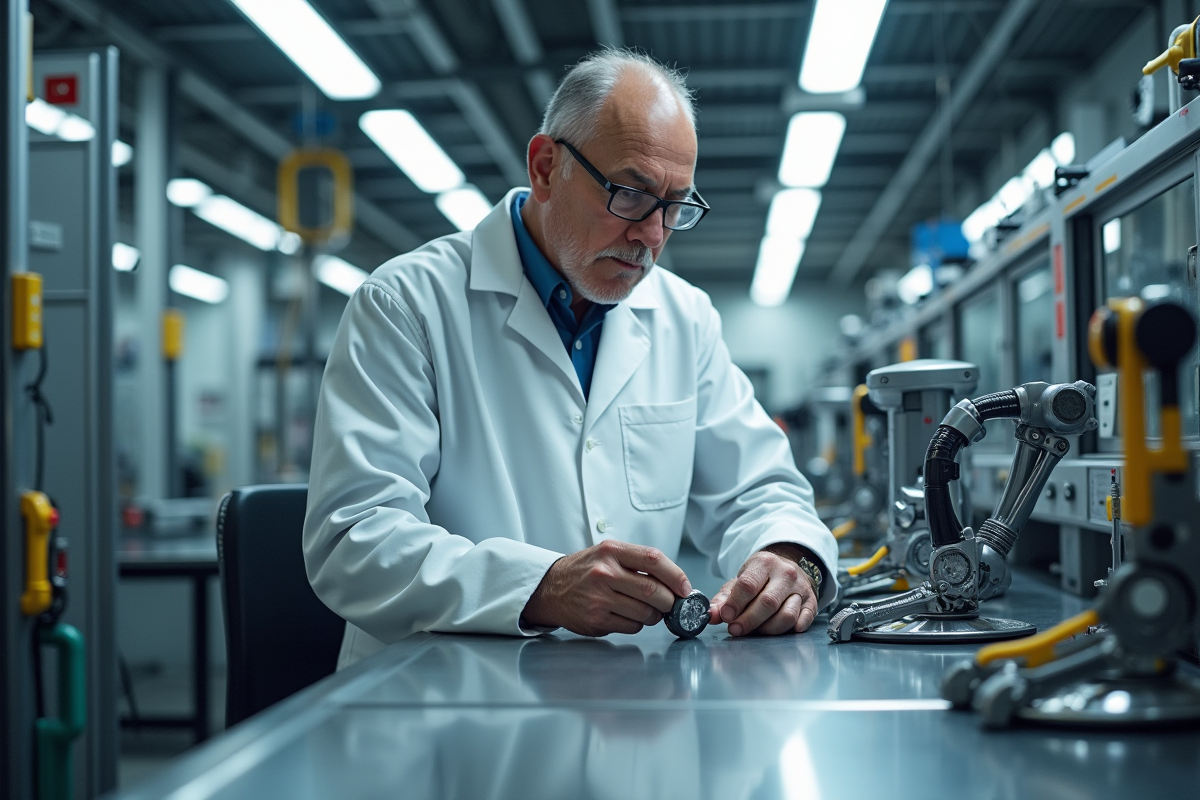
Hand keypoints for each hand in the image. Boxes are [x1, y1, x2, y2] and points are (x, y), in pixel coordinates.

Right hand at [522, 539, 692, 635]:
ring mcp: (599, 598)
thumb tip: (675, 583)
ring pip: (646, 612)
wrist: (550, 588)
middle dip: (669, 601)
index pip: (654, 559)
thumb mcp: (608, 554)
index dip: (676, 575)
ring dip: (654, 615)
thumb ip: (638, 563)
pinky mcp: (596, 620)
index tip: (685, 587)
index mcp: (611, 551)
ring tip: (647, 610)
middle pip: (653, 590)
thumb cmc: (585, 571)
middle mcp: (605, 572)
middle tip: (671, 604)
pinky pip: (632, 626)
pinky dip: (637, 624)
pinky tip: (626, 616)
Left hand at [710, 544, 818, 635]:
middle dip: (748, 620)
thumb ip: (723, 599)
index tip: (726, 616)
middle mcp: (786, 573)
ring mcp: (801, 588)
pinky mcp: (811, 602)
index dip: (735, 604)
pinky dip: (791, 629)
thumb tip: (712, 615)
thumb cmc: (759, 578)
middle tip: (736, 629)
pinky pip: (803, 620)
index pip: (748, 585)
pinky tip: (777, 630)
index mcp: (764, 563)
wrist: (787, 568)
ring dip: (767, 629)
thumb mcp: (739, 581)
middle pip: (767, 602)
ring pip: (786, 615)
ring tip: (755, 631)